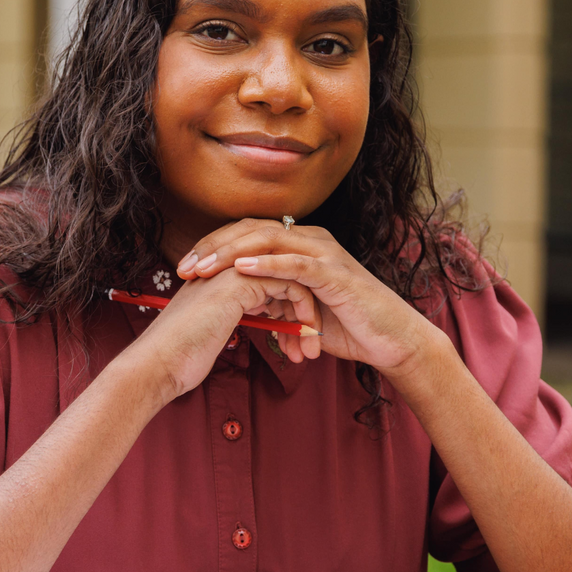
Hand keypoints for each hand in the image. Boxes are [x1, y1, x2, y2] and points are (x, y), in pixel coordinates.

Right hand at [122, 265, 321, 402]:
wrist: (160, 362)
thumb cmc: (181, 356)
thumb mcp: (211, 330)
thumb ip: (227, 319)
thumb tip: (244, 327)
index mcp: (220, 277)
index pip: (268, 281)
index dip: (287, 309)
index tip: (297, 341)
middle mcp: (227, 266)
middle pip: (282, 277)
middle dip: (302, 312)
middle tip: (311, 346)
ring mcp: (233, 269)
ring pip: (291, 280)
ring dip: (306, 316)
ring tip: (309, 351)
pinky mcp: (242, 280)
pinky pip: (290, 284)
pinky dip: (303, 311)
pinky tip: (304, 337)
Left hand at [175, 219, 446, 378]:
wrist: (389, 340)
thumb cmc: (346, 326)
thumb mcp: (298, 311)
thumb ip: (272, 301)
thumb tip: (239, 306)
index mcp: (299, 245)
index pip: (246, 235)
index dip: (213, 247)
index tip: (183, 268)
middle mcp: (310, 240)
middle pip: (251, 230)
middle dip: (213, 248)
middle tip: (183, 267)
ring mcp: (324, 253)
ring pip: (268, 241)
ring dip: (231, 253)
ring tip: (204, 268)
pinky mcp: (335, 273)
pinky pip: (295, 263)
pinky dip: (267, 265)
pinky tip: (242, 270)